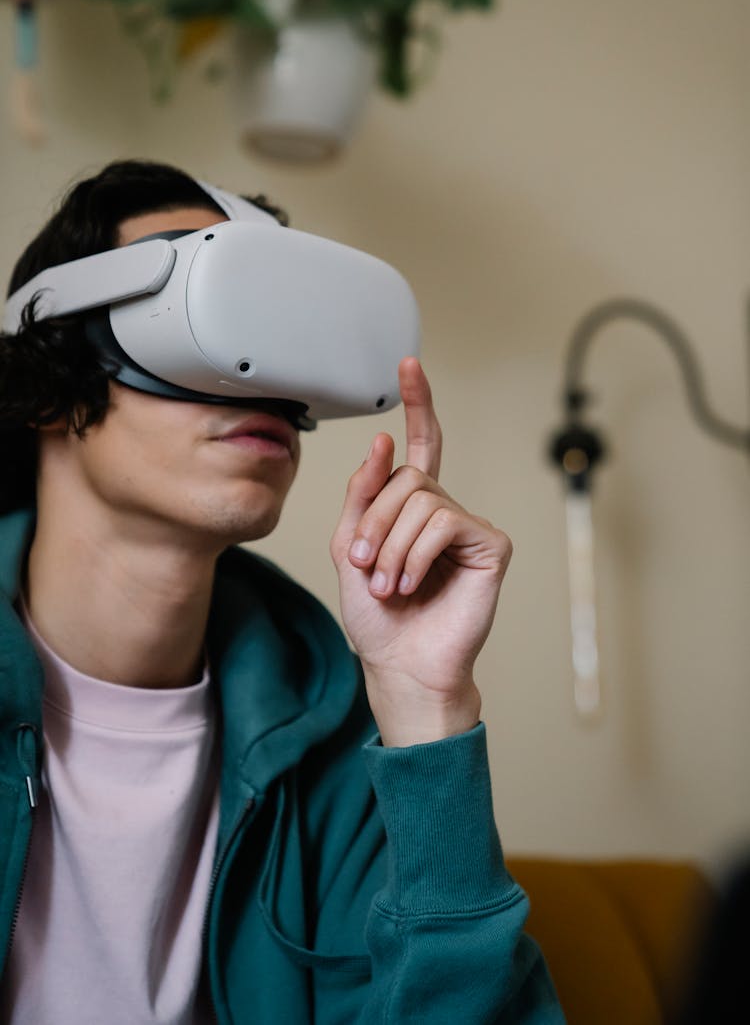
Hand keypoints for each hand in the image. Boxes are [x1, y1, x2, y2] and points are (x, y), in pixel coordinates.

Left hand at [330, 358, 512, 746]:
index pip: (419, 446)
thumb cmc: (377, 617)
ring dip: (390, 546)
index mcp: (411, 508)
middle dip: (373, 522)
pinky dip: (416, 554)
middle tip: (364, 567)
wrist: (399, 664)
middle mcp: (443, 510)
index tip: (409, 365)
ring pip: (421, 500)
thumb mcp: (349, 547)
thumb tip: (382, 442)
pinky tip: (413, 583)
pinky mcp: (490, 545)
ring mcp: (469, 525)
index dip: (416, 404)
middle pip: (406, 477)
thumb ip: (363, 495)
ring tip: (390, 585)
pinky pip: (444, 522)